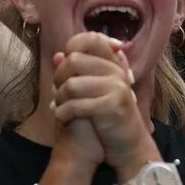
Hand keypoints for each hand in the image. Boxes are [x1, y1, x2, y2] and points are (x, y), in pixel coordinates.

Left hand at [52, 32, 150, 172]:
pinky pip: (76, 105)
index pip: (91, 39)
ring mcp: (116, 87)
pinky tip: (63, 118)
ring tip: (60, 107)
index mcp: (113, 64)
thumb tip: (57, 55)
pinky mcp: (112, 106)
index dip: (73, 48)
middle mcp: (116, 71)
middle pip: (74, 61)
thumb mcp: (94, 91)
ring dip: (59, 98)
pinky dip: (63, 113)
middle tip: (58, 94)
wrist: (126, 144)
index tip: (67, 67)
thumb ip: (78, 72)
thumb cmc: (107, 117)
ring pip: (71, 84)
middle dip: (59, 78)